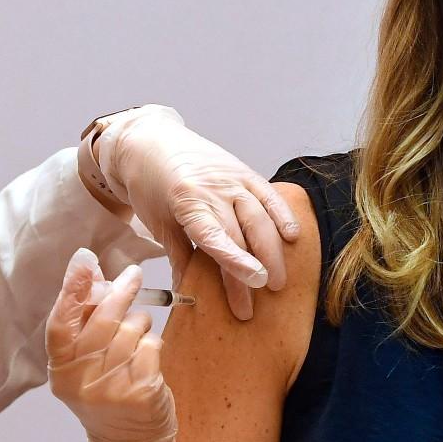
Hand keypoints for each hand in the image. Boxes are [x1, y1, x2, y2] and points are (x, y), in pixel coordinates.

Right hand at [45, 250, 176, 441]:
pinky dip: (154, 344)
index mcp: (60, 370)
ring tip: (138, 335)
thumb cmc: (107, 394)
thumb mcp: (85, 363)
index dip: (71, 290)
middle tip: (133, 276)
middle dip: (120, 293)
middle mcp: (80, 380)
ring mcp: (110, 388)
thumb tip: (89, 270)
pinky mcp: (140, 393)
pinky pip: (151, 346)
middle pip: (101, 321)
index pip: (60, 324)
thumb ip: (84, 321)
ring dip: (140, 324)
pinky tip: (148, 357)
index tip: (85, 260)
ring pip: (131, 330)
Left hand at [92, 106, 300, 320]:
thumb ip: (179, 256)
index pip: (216, 237)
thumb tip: (187, 294)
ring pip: (261, 217)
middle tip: (261, 300)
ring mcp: (233, 178)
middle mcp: (214, 188)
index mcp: (187, 201)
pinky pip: (269, 195)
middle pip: (242, 234)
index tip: (254, 283)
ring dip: (273, 251)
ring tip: (278, 282)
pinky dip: (283, 215)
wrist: (150, 141)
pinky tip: (293, 237)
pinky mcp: (245, 171)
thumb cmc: (149, 184)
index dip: (237, 261)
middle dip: (255, 269)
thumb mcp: (158, 222)